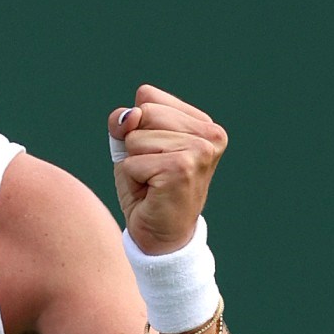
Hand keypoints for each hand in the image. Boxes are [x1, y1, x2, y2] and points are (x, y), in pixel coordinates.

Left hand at [107, 85, 226, 254]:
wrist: (160, 238)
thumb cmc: (147, 190)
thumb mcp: (130, 146)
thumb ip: (124, 122)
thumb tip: (128, 116)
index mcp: (202, 122)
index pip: (147, 96)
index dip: (135, 125)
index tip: (153, 153)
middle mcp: (210, 133)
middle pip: (143, 112)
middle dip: (134, 145)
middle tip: (151, 172)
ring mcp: (199, 150)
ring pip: (135, 138)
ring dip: (133, 164)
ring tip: (153, 183)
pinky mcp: (182, 169)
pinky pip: (131, 163)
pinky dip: (132, 180)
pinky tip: (152, 193)